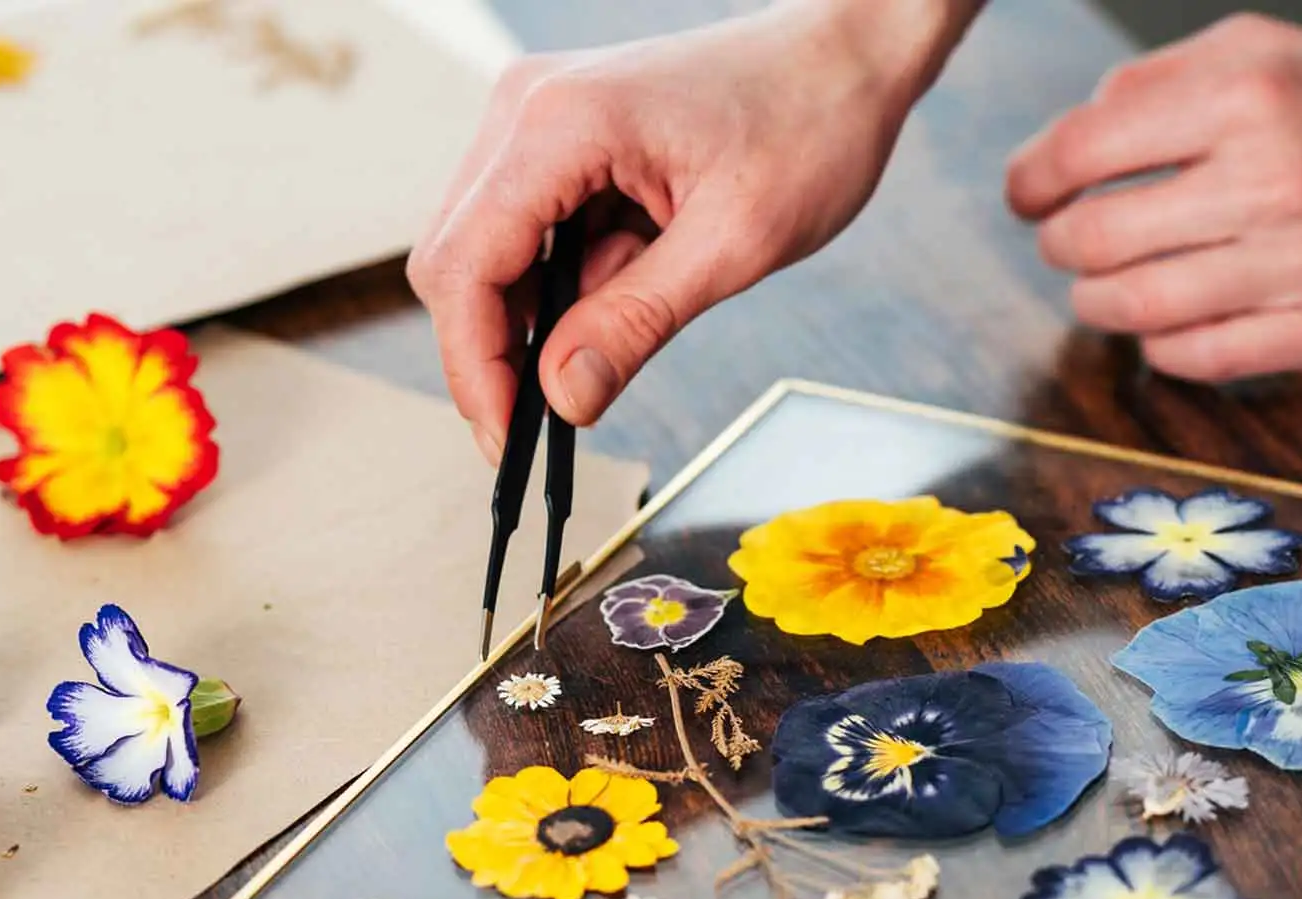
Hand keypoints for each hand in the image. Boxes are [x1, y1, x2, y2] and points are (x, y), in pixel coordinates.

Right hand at [408, 0, 973, 454]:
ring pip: (486, 250)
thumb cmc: (808, 123)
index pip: (466, 264)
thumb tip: (563, 397)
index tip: (508, 438)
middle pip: (456, 259)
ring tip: (620, 323)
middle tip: (552, 413)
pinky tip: (630, 275)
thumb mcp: (733, 245)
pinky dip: (563, 279)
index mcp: (560, 123)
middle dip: (493, 348)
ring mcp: (536, 117)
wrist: (845, 56)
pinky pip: (526, 229)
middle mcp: (527, 108)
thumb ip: (635, 322)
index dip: (475, 364)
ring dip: (536, 312)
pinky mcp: (557, 136)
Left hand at [1006, 15, 1301, 381]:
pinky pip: (1194, 357)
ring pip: (1134, 306)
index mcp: (1249, 94)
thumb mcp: (1269, 54)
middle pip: (1094, 237)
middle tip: (1067, 241)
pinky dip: (1158, 343)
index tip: (1029, 194)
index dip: (1032, 180)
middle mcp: (1274, 177)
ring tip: (1105, 285)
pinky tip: (1166, 319)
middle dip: (1059, 244)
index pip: (1081, 150)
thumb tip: (1065, 142)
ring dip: (1096, 301)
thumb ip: (1160, 83)